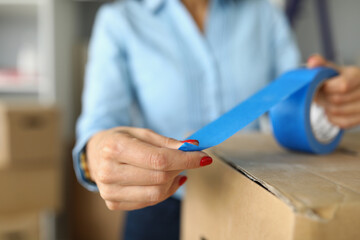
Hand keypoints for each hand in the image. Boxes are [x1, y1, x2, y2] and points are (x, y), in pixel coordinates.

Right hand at [86, 127, 211, 210]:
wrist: (95, 154)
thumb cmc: (120, 140)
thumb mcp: (141, 133)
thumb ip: (166, 142)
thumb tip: (192, 148)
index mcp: (115, 148)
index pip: (159, 159)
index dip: (185, 159)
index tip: (203, 157)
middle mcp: (109, 171)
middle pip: (159, 177)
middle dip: (181, 168)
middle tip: (189, 159)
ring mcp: (109, 191)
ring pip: (156, 193)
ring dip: (174, 181)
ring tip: (177, 170)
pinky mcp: (112, 203)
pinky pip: (149, 202)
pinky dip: (164, 192)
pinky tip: (167, 180)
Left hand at [307, 54, 359, 127]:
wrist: (352, 91)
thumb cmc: (339, 80)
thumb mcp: (333, 70)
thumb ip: (322, 65)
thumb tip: (312, 62)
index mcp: (358, 75)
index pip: (343, 86)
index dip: (327, 88)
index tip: (321, 86)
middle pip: (337, 100)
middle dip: (323, 98)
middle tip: (319, 94)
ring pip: (337, 112)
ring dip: (325, 107)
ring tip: (324, 101)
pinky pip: (342, 122)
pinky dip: (332, 118)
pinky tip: (331, 111)